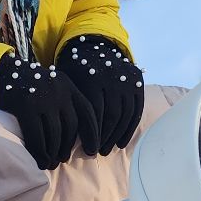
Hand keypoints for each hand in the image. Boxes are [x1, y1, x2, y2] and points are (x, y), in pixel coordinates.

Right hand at [0, 53, 95, 169]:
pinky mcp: (25, 106)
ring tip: (50, 163)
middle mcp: (59, 90)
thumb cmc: (30, 87)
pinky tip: (40, 160)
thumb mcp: (52, 89)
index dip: (92, 134)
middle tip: (63, 160)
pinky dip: (39, 152)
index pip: (87, 112)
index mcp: (69, 86)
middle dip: (67, 147)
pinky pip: (36, 135)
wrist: (2, 73)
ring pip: (55, 134)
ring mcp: (42, 97)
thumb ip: (65, 105)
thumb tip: (77, 138)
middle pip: (71, 126)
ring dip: (53, 153)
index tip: (92, 151)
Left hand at [55, 34, 143, 155]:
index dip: (92, 134)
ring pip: (125, 114)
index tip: (88, 149)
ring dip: (117, 135)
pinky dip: (130, 128)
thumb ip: (69, 106)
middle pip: (111, 115)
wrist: (94, 47)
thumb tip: (62, 139)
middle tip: (99, 152)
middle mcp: (111, 78)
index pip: (94, 113)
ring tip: (109, 149)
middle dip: (105, 137)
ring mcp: (127, 80)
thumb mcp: (67, 83)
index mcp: (91, 78)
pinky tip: (122, 141)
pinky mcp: (137, 82)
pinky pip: (136, 110)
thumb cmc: (75, 71)